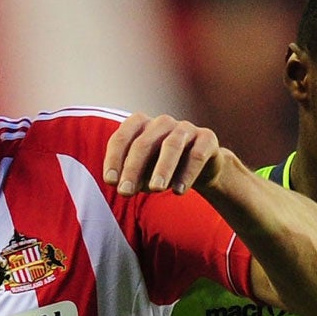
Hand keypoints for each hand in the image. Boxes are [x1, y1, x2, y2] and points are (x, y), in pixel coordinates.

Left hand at [103, 112, 227, 196]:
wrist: (200, 169)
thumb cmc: (161, 168)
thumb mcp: (142, 173)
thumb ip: (131, 177)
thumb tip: (123, 187)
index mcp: (141, 125)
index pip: (122, 138)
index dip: (114, 159)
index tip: (110, 182)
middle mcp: (162, 122)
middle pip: (144, 143)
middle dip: (133, 169)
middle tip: (125, 193)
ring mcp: (186, 128)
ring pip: (172, 145)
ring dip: (162, 169)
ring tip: (155, 190)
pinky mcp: (207, 139)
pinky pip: (197, 155)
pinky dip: (187, 174)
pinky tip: (178, 191)